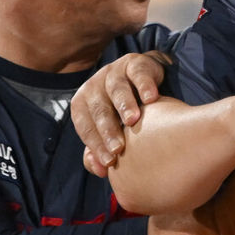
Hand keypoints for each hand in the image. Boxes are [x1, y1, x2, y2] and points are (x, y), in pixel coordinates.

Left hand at [71, 51, 169, 175]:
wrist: (144, 83)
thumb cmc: (122, 115)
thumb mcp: (108, 132)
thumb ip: (99, 151)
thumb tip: (100, 170)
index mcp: (83, 105)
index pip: (85, 127)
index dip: (95, 145)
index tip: (110, 163)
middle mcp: (94, 86)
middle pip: (99, 109)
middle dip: (107, 130)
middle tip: (118, 149)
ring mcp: (114, 72)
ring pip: (116, 89)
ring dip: (124, 105)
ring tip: (132, 121)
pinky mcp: (135, 63)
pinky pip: (139, 74)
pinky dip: (145, 85)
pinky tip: (152, 99)